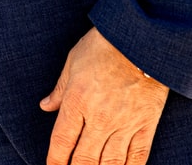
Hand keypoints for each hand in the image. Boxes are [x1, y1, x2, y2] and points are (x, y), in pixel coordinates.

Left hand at [40, 27, 167, 164]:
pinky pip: (137, 157)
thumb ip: (60, 89)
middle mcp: (100, 117)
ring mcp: (125, 123)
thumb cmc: (105, 45)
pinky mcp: (146, 125)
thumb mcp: (73, 61)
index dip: (55, 160)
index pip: (62, 141)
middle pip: (84, 159)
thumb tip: (45, 106)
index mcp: (78, 100)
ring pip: (110, 163)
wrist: (144, 40)